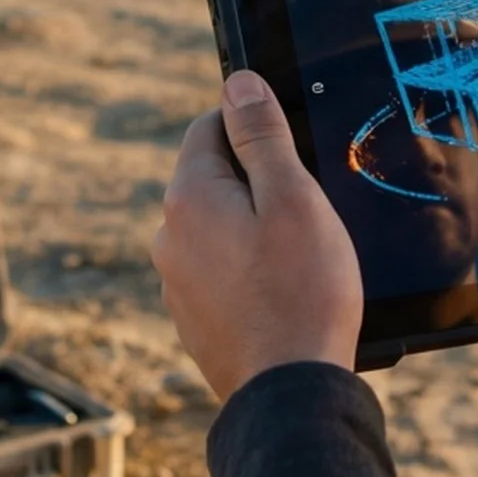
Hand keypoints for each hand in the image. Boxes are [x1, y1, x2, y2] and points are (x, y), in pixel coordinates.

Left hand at [150, 71, 363, 399]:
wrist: (290, 394)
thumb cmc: (302, 291)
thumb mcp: (293, 197)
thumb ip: (262, 135)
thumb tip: (237, 82)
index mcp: (189, 196)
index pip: (209, 127)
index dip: (252, 125)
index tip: (292, 143)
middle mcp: (169, 236)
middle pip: (211, 179)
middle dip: (255, 180)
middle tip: (309, 204)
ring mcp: (177, 283)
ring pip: (217, 229)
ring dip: (252, 229)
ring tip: (302, 256)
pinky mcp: (193, 321)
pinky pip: (220, 274)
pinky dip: (248, 272)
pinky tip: (285, 291)